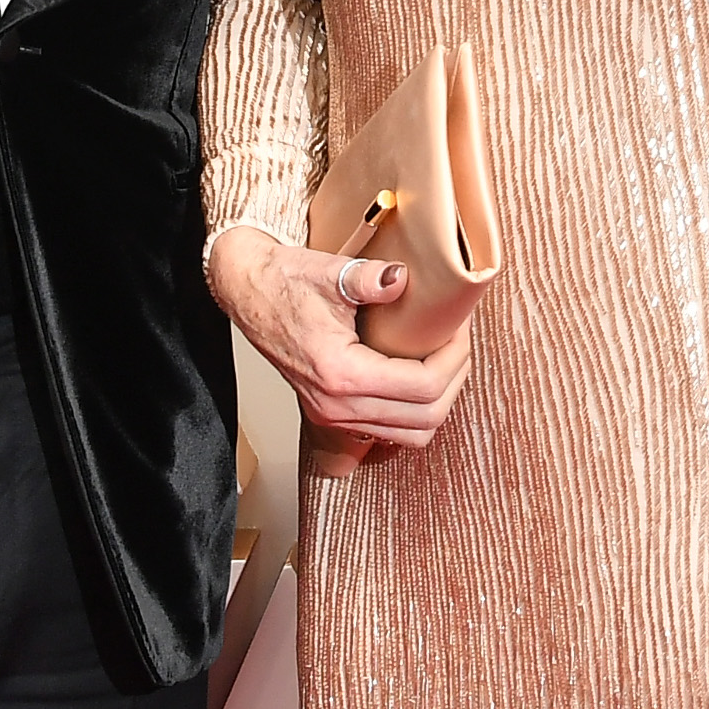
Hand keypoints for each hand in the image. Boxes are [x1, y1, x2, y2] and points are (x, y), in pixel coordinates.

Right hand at [206, 225, 472, 449]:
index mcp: (340, 374)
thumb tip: (404, 280)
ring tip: (445, 362)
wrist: (248, 292)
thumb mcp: (330, 272)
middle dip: (454, 381)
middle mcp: (336, 406)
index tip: (459, 329)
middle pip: (425, 420)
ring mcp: (332, 416)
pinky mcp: (330, 414)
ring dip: (437, 403)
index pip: (421, 387)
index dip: (454, 359)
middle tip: (459, 344)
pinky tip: (418, 378)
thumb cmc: (285, 281)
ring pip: (410, 436)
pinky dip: (414, 413)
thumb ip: (370, 278)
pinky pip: (388, 432)